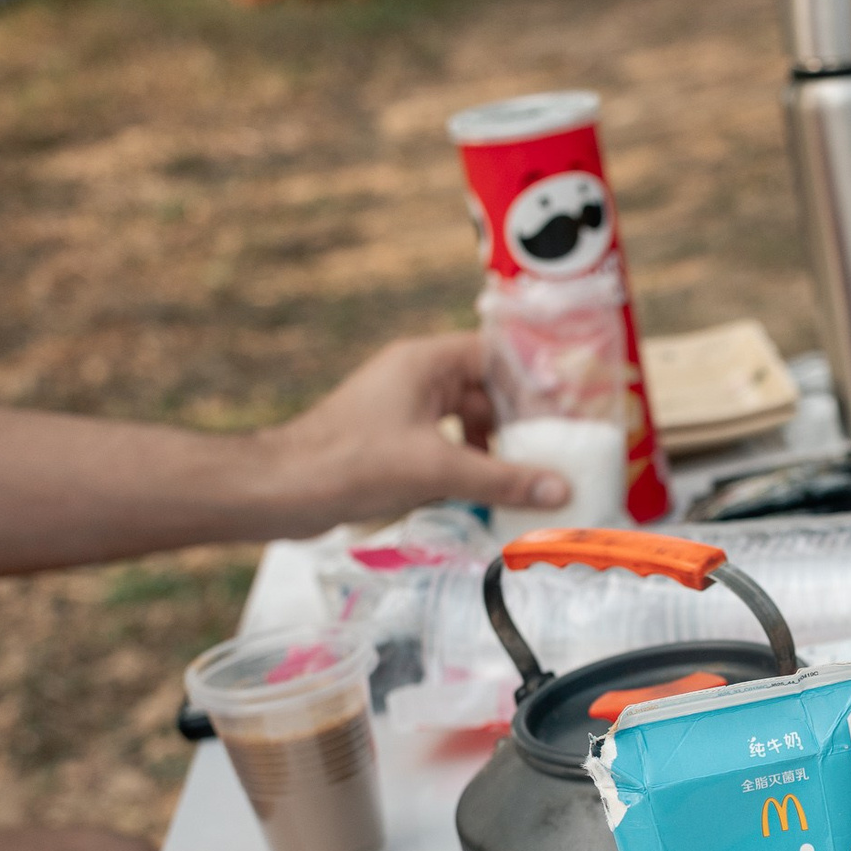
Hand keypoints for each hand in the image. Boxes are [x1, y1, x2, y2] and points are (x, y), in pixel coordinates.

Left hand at [259, 333, 571, 522]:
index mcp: (425, 363)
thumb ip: (503, 479)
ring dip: (495, 449)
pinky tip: (486, 494)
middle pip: (484, 392)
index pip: (494, 356)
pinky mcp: (392, 441)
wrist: (283, 489)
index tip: (567, 407)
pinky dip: (468, 466)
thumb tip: (560, 489)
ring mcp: (402, 410)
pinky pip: (445, 446)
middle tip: (558, 451)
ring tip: (528, 477)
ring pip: (466, 422)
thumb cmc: (354, 463)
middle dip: (518, 423)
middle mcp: (415, 378)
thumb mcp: (439, 469)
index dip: (532, 379)